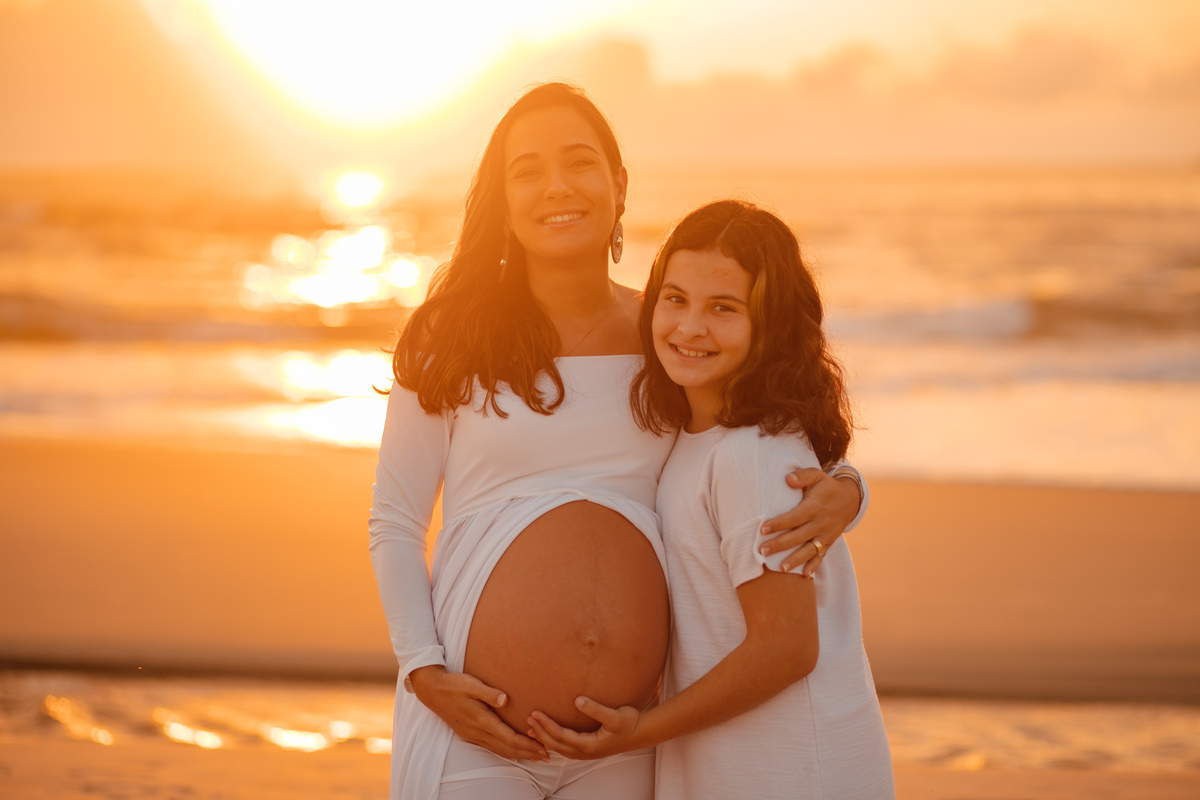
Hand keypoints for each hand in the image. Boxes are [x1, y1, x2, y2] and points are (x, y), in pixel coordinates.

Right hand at [409, 665, 547, 760]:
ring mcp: (473, 735)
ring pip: (499, 750)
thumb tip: (505, 699)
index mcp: (481, 720)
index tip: (543, 747)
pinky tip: (513, 754)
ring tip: (535, 757)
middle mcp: (478, 732)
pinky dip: (505, 752)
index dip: (527, 744)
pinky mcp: (469, 733)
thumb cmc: (453, 684)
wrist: (431, 691)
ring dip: (518, 754)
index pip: (509, 738)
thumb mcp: (471, 684)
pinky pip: (491, 747)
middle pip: (507, 748)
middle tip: (547, 756)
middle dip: (528, 753)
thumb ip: (488, 692)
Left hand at [526, 696, 642, 759]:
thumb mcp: (614, 715)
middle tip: (528, 718)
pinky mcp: (589, 750)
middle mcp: (585, 752)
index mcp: (588, 745)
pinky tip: (549, 735)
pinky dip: (554, 742)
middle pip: (555, 744)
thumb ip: (595, 708)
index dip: (546, 724)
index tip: (534, 712)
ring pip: (559, 749)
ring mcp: (587, 753)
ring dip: (545, 738)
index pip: (560, 735)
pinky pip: (565, 749)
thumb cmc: (629, 722)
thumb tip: (577, 700)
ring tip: (532, 727)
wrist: (641, 733)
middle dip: (540, 732)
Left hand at [759, 468, 859, 576]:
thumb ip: (802, 476)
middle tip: (762, 551)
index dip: (779, 523)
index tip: (763, 529)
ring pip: (810, 550)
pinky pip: (822, 555)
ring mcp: (826, 534)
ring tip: (781, 569)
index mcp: (815, 506)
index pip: (795, 517)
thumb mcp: (817, 475)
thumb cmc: (827, 486)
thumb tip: (788, 479)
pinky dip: (814, 566)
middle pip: (798, 536)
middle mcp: (821, 522)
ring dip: (795, 560)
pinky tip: (804, 576)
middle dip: (780, 545)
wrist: (851, 499)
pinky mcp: (830, 542)